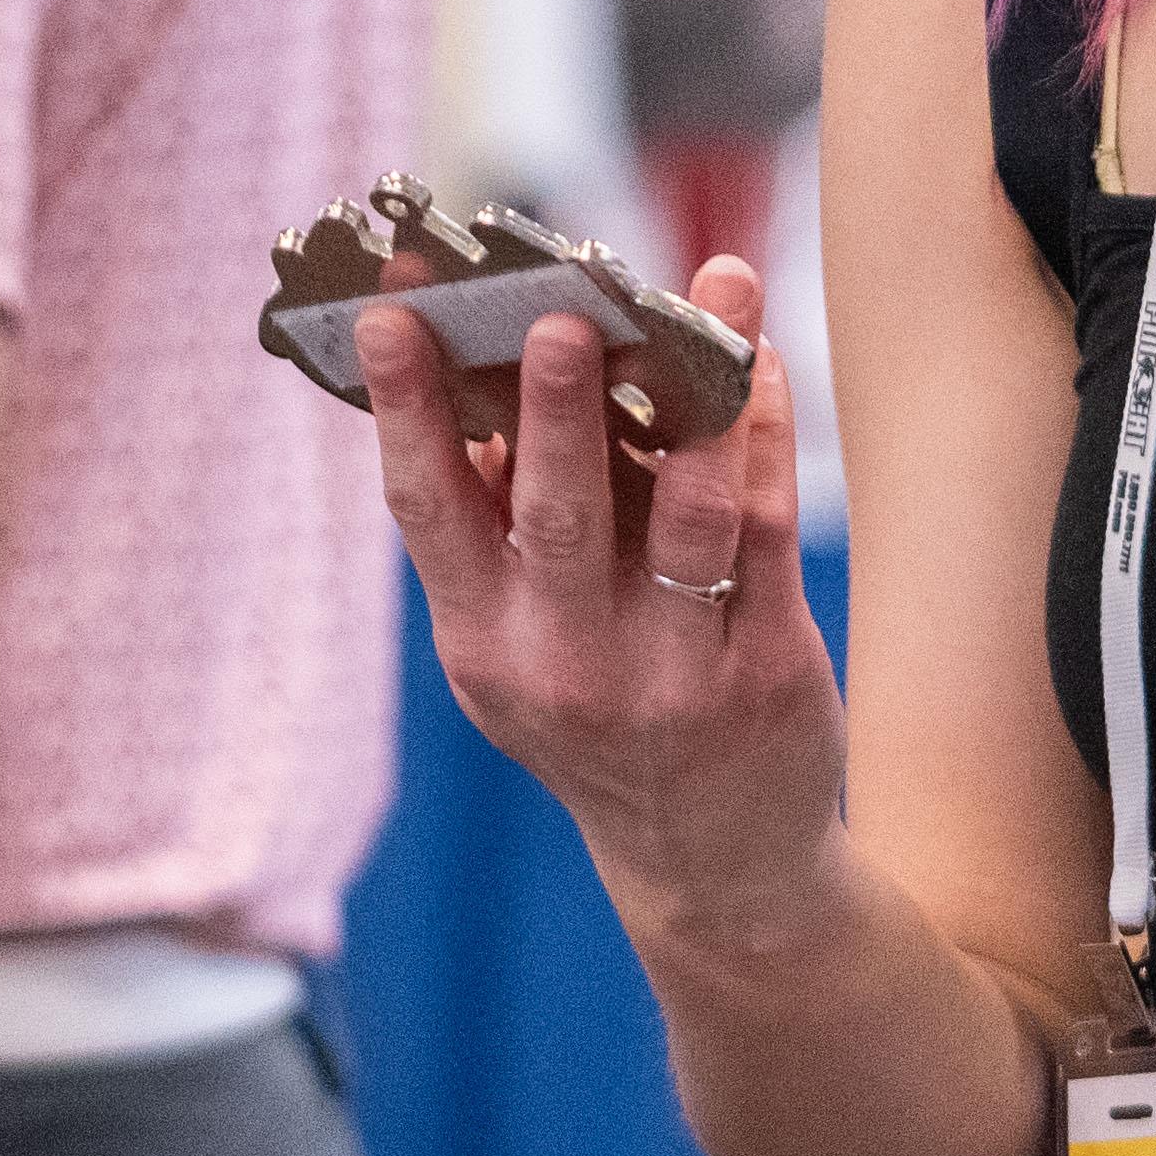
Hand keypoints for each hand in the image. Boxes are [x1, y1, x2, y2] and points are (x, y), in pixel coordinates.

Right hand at [362, 276, 841, 915]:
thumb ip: (497, 530)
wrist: (714, 865)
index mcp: (481, 642)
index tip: (391, 314)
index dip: (405, 410)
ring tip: (711, 291)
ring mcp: (672, 671)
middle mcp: (567, 664)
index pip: (427, 513)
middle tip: (558, 313)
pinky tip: (759, 357)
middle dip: (555, 408)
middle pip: (558, 515)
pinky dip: (763, 431)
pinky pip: (764, 527)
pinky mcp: (765, 667)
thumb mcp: (516, 647)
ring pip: (688, 515)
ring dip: (699, 395)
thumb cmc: (600, 714)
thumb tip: (488, 365)